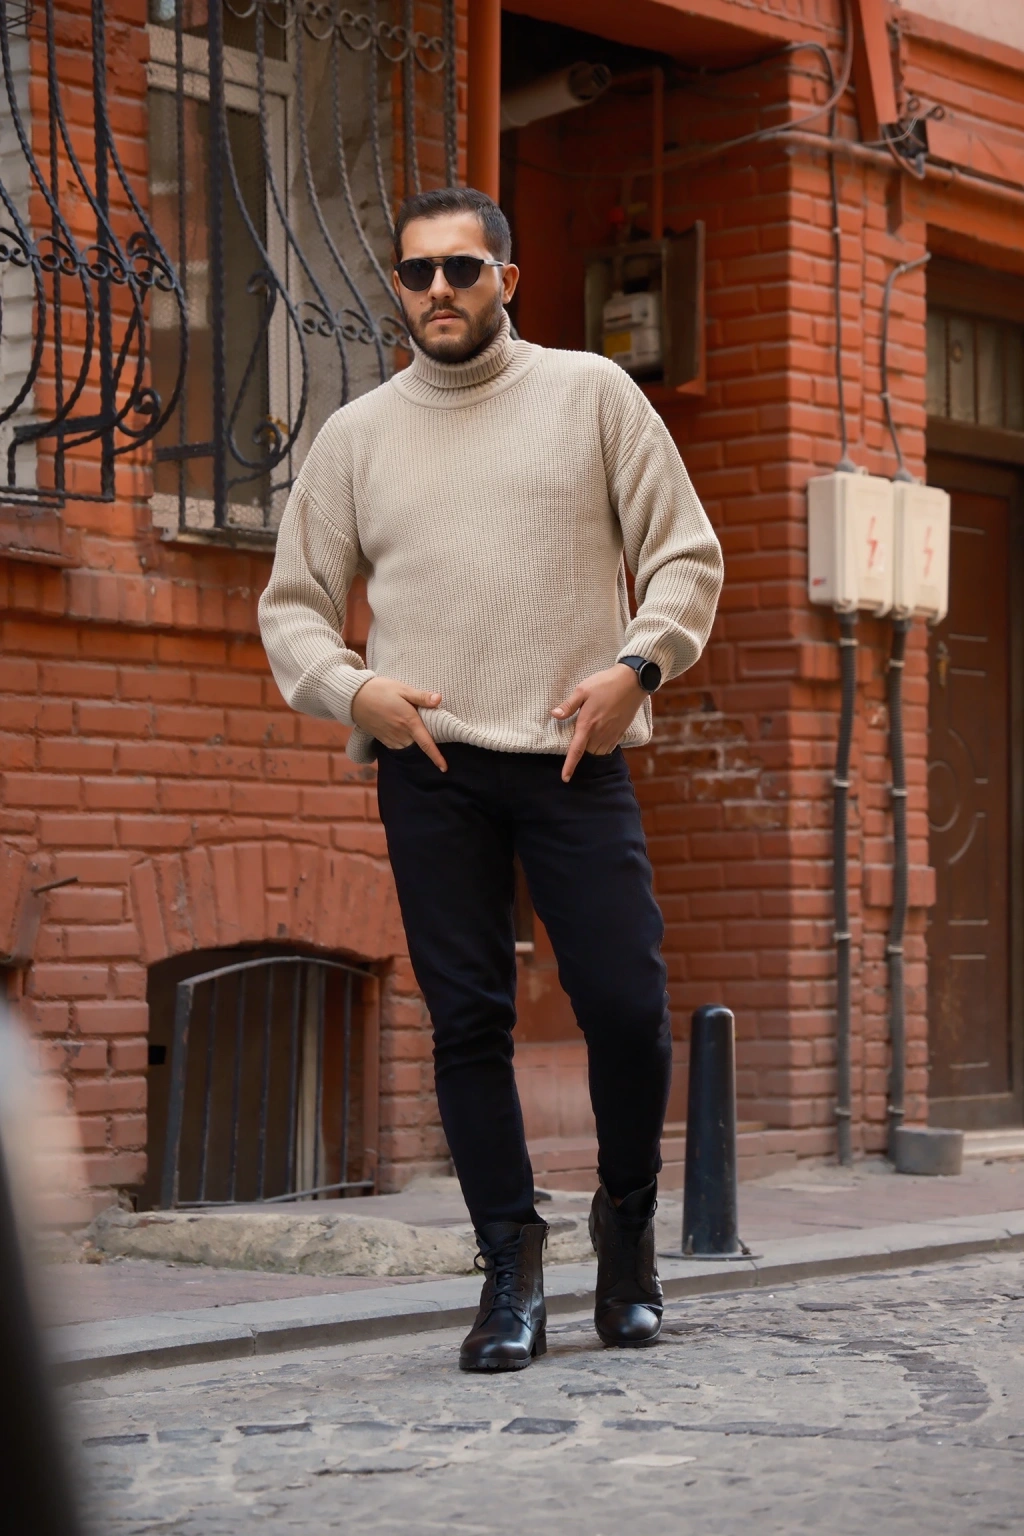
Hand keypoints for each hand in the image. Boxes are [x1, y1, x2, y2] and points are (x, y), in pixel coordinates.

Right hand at [351, 677, 446, 770]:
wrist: (355, 697)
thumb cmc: (380, 690)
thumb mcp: (402, 689)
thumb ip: (421, 696)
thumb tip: (439, 699)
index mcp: (409, 721)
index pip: (426, 744)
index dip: (436, 757)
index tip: (444, 768)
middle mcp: (400, 733)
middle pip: (418, 748)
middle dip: (426, 749)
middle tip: (433, 741)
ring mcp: (390, 738)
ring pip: (408, 749)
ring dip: (415, 747)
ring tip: (418, 738)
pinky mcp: (382, 739)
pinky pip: (397, 748)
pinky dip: (404, 746)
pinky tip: (405, 736)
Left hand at [551, 664, 645, 782]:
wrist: (632, 681)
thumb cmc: (605, 683)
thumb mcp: (582, 690)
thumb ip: (568, 705)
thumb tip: (554, 715)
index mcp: (588, 724)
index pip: (576, 751)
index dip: (570, 766)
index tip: (565, 778)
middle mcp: (600, 732)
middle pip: (587, 753)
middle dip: (581, 751)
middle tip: (577, 739)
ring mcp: (612, 733)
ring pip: (598, 752)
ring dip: (592, 750)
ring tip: (588, 738)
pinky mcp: (621, 732)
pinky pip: (609, 748)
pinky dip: (602, 747)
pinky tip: (600, 737)